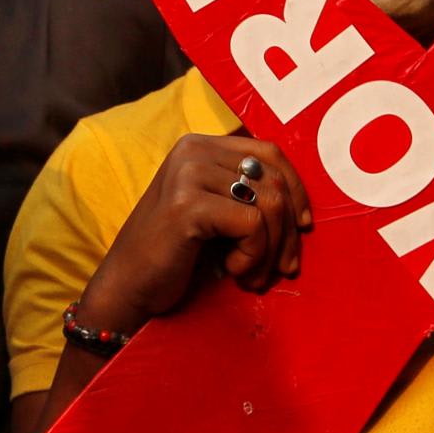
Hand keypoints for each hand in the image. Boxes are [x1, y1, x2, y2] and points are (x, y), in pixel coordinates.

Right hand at [73, 135, 311, 334]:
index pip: (269, 152)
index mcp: (199, 146)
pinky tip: (232, 270)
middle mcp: (193, 150)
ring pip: (270, 204)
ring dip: (272, 250)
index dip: (297, 189)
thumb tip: (302, 207)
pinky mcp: (187, 205)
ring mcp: (188, 174)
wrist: (130, 286)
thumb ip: (246, 193)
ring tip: (253, 275)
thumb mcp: (215, 212)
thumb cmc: (175, 255)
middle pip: (275, 180)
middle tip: (284, 267)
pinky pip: (253, 226)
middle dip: (289, 230)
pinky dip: (253, 256)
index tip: (303, 226)